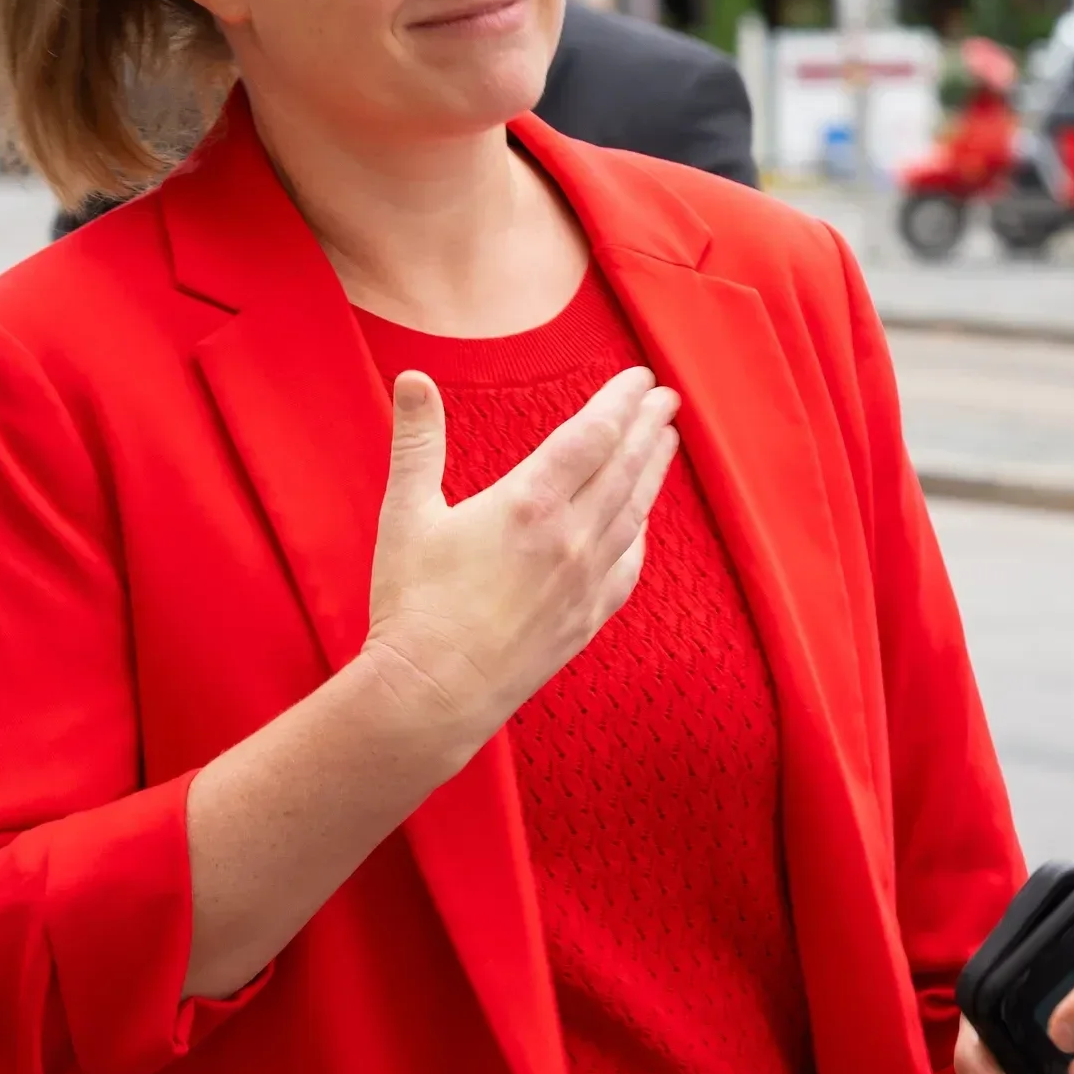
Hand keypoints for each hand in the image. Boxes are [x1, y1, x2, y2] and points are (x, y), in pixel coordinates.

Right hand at [363, 365, 678, 757]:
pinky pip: (628, 566)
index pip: (592, 435)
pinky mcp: (587, 618)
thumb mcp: (406, 515)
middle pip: (625, 467)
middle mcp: (571, 538)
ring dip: (653, 472)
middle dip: (648, 427)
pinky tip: (642, 523)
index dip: (621, 401)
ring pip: (634, 512)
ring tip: (666, 443)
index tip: (641, 378)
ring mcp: (585, 581)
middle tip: (667, 398)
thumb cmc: (413, 605)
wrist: (433, 696)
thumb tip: (412, 378)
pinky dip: (640, 534)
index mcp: (530, 504)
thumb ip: (418, 441)